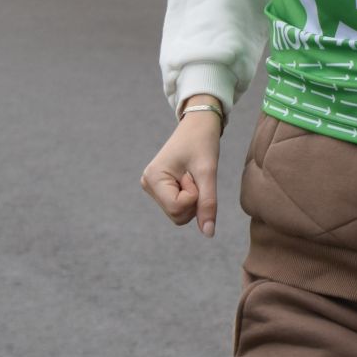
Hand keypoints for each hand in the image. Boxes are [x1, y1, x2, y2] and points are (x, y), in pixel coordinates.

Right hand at [141, 95, 223, 236]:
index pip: (177, 209)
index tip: (195, 174)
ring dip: (193, 197)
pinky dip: (190, 196)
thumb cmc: (202, 142)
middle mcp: (148, 184)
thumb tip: (208, 234)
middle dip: (193, 198)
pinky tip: (189, 177)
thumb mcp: (208, 172)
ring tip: (192, 173)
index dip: (194, 196)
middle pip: (177, 215)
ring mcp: (153, 187)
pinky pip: (179, 206)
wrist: (199, 123)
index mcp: (152, 179)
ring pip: (179, 213)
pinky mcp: (161, 188)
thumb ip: (207, 203)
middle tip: (194, 173)